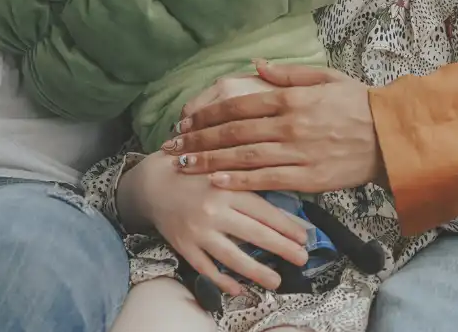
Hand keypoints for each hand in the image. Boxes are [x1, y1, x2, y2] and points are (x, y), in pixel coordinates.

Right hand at [119, 150, 312, 296]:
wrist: (153, 183)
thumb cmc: (195, 173)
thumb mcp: (222, 168)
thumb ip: (248, 180)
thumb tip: (282, 197)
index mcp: (227, 188)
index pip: (263, 210)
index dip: (286, 225)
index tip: (304, 237)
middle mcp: (214, 210)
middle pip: (254, 234)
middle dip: (282, 248)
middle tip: (302, 259)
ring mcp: (198, 231)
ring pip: (231, 256)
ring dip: (256, 271)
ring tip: (276, 280)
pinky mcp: (183, 246)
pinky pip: (205, 267)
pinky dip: (221, 280)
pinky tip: (238, 289)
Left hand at [166, 61, 381, 193]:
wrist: (390, 136)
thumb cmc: (358, 104)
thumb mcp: (326, 77)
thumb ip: (288, 73)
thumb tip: (256, 64)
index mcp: (291, 98)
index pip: (238, 105)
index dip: (207, 114)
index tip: (185, 121)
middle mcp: (289, 124)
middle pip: (233, 132)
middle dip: (198, 139)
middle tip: (171, 146)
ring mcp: (297, 152)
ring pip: (243, 157)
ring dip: (209, 161)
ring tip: (183, 165)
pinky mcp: (307, 177)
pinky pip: (266, 179)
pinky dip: (238, 181)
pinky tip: (215, 182)